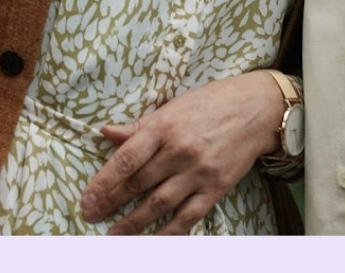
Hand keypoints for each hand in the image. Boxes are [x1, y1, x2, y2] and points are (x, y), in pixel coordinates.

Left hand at [78, 71, 284, 235]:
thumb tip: (107, 133)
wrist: (256, 109)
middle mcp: (179, 152)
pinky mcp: (216, 188)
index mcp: (163, 128)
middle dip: (112, 202)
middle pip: (138, 183)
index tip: (88, 197)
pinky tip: (154, 240)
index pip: (126, 159)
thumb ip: (139, 126)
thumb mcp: (172, 107)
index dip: (104, 181)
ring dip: (134, 222)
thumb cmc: (211, 103)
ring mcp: (198, 172)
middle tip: (91, 215)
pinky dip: (170, 231)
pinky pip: (189, 215)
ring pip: (159, 203)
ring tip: (115, 234)